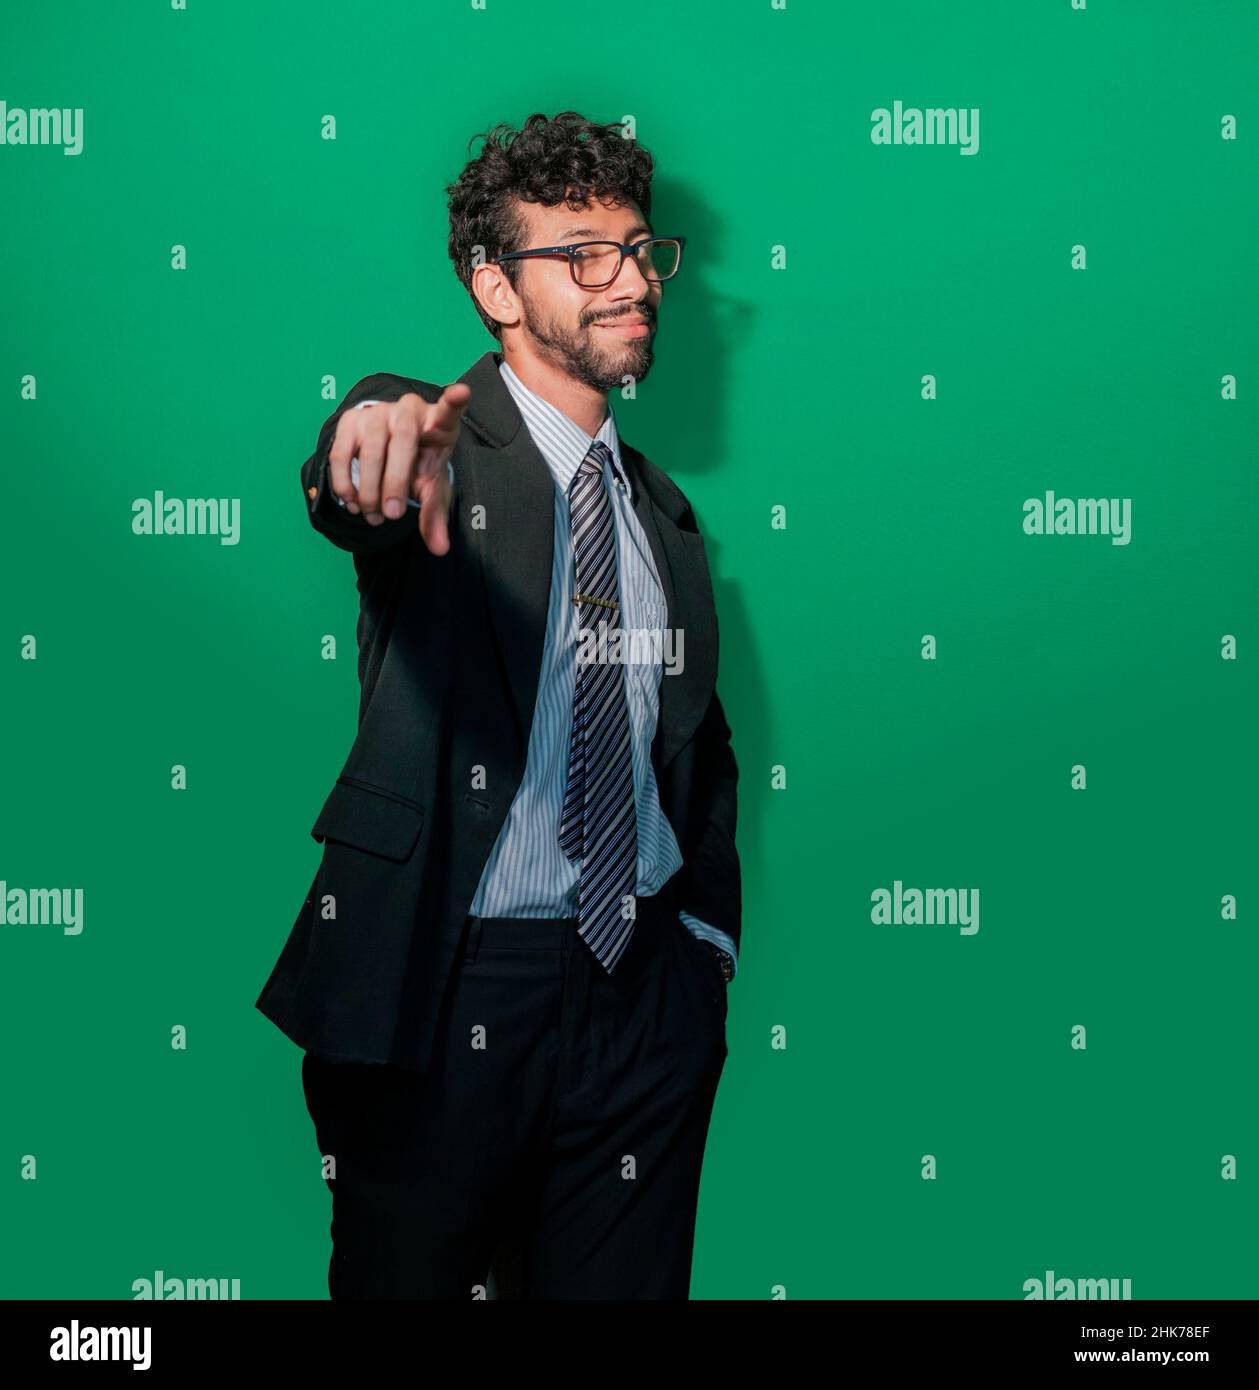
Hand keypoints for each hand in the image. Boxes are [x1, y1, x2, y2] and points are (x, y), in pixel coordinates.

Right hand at [327, 382, 471, 555]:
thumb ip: (435, 515)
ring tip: (373, 516)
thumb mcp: (431, 486)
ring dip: (368, 490)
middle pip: (403, 441)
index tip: (461, 393)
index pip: (448, 410)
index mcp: (437, 422)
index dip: (454, 401)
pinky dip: (344, 484)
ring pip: (369, 451)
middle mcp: (407, 410)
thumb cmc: (418, 463)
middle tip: (393, 516)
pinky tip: (353, 503)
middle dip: (395, 483)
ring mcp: (377, 412)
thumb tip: (440, 550)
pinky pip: (341, 454)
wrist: (388, 444)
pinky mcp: (350, 420)